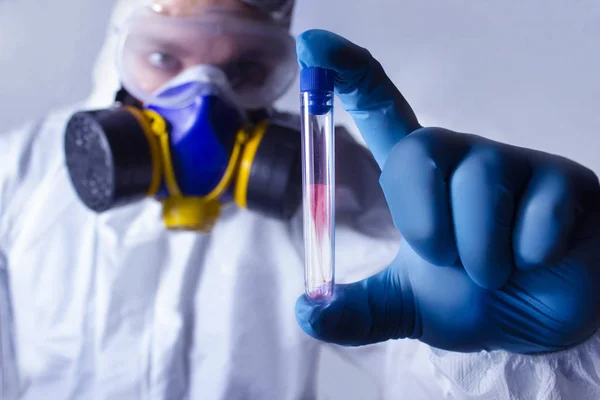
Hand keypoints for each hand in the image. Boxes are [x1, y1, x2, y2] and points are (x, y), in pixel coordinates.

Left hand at [295, 29, 599, 352]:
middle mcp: (460, 158)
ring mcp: (512, 164)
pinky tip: (537, 257)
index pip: (380, 109)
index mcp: (418, 178)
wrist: (544, 321)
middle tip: (447, 261)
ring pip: (478, 185)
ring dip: (479, 253)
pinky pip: (537, 210)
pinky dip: (529, 254)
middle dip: (426, 225)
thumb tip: (306, 312)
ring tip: (494, 272)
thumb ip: (359, 311)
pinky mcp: (565, 181)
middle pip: (419, 151)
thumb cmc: (475, 299)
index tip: (313, 44)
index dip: (348, 72)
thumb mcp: (408, 309)